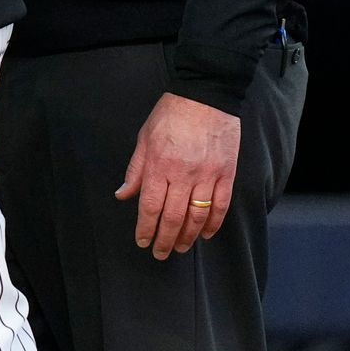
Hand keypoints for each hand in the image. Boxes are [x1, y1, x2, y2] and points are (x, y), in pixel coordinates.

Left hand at [115, 92, 239, 259]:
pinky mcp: (226, 174)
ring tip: (180, 247)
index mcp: (159, 166)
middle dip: (165, 239)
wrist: (205, 97)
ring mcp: (207, 176)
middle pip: (173, 217)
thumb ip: (135, 170)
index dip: (146, 228)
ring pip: (197, 216)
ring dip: (188, 236)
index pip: (150, 206)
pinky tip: (206, 234)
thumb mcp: (144, 138)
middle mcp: (182, 175)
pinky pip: (221, 206)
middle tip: (160, 253)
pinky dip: (213, 223)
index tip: (143, 242)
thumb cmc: (170, 115)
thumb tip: (123, 194)